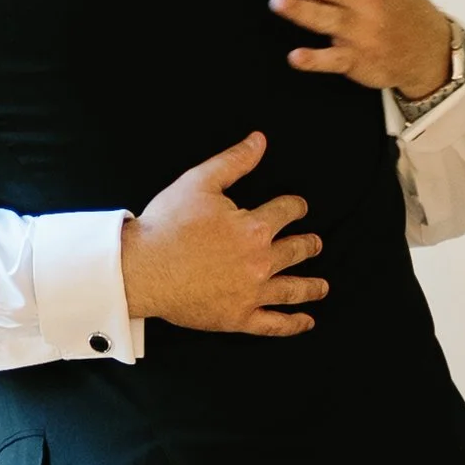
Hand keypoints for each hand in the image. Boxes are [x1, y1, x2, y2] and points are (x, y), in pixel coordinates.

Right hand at [120, 133, 325, 336]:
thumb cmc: (166, 225)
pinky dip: (293, 324)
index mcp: (254, 227)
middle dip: (308, 244)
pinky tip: (306, 322)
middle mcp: (260, 261)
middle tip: (315, 243)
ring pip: (293, 288)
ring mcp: (251, 293)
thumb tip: (260, 140)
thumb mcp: (199, 182)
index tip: (298, 207)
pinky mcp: (237, 318)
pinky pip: (273, 324)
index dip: (295, 207)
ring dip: (312, 286)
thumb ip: (234, 161)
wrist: (141, 269)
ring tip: (322, 285)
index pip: (287, 212)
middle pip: (296, 250)